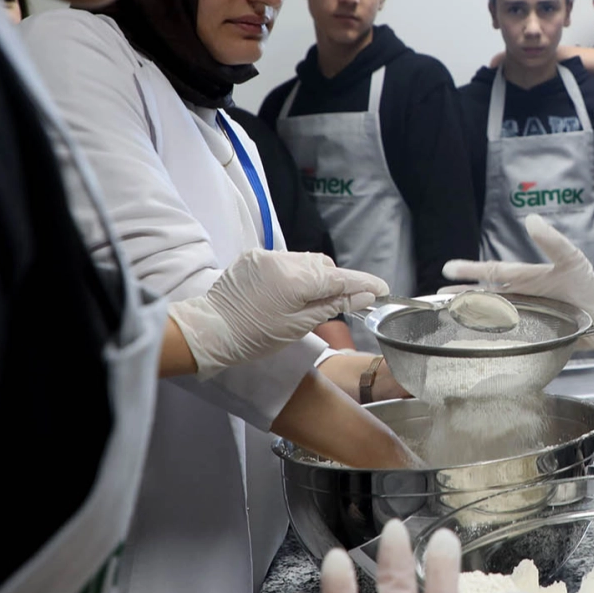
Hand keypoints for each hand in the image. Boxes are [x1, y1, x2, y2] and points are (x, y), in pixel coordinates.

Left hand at [167, 249, 387, 377]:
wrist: (211, 330)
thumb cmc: (254, 336)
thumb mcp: (299, 326)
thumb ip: (333, 305)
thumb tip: (363, 295)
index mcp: (297, 279)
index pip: (340, 277)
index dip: (364, 283)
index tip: (382, 288)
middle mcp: (284, 260)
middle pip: (324, 266)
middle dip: (335, 282)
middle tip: (340, 303)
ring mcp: (267, 256)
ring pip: (305, 261)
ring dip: (313, 277)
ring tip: (307, 300)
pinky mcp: (254, 257)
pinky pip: (285, 261)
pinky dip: (293, 274)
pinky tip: (285, 292)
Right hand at [441, 214, 593, 359]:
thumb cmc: (589, 285)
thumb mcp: (571, 260)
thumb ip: (552, 242)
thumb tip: (530, 219)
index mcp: (526, 277)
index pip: (493, 272)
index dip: (470, 270)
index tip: (447, 268)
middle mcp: (522, 295)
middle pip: (485, 294)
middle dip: (461, 294)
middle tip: (437, 296)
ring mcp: (527, 315)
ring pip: (491, 314)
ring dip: (470, 314)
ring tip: (449, 315)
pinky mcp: (533, 334)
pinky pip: (506, 334)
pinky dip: (489, 336)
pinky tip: (477, 340)